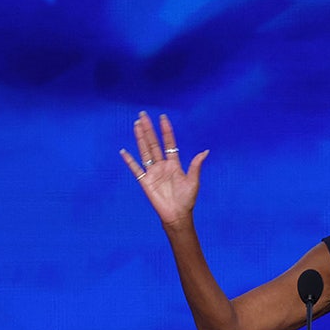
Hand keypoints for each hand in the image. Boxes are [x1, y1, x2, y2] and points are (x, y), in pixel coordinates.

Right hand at [120, 112, 208, 228]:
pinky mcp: (145, 181)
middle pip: (154, 143)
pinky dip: (129, 161)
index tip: (163, 117)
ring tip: (136, 125)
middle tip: (143, 114)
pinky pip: (135, 169)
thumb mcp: (193, 181)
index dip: (166, 130)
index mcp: (174, 164)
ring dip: (140, 138)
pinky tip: (123, 151)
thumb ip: (196, 165)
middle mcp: (162, 165)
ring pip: (144, 151)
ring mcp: (152, 172)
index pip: (169, 143)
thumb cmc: (187, 199)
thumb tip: (205, 151)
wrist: (177, 214)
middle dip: (149, 129)